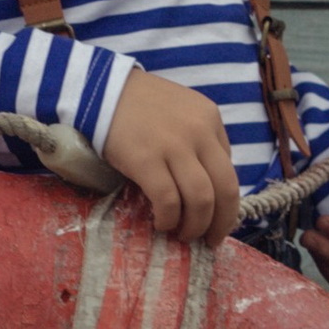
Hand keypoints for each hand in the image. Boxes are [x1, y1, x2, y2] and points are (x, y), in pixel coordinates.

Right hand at [101, 66, 239, 244]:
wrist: (99, 88)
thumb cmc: (138, 104)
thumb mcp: (181, 112)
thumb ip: (198, 141)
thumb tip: (206, 187)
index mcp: (210, 120)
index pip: (229, 171)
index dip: (226, 203)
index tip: (216, 220)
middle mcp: (199, 132)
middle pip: (226, 190)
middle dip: (221, 223)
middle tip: (209, 240)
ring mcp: (173, 146)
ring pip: (201, 200)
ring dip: (196, 226)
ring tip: (183, 234)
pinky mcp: (145, 159)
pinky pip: (168, 201)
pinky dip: (169, 219)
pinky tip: (161, 223)